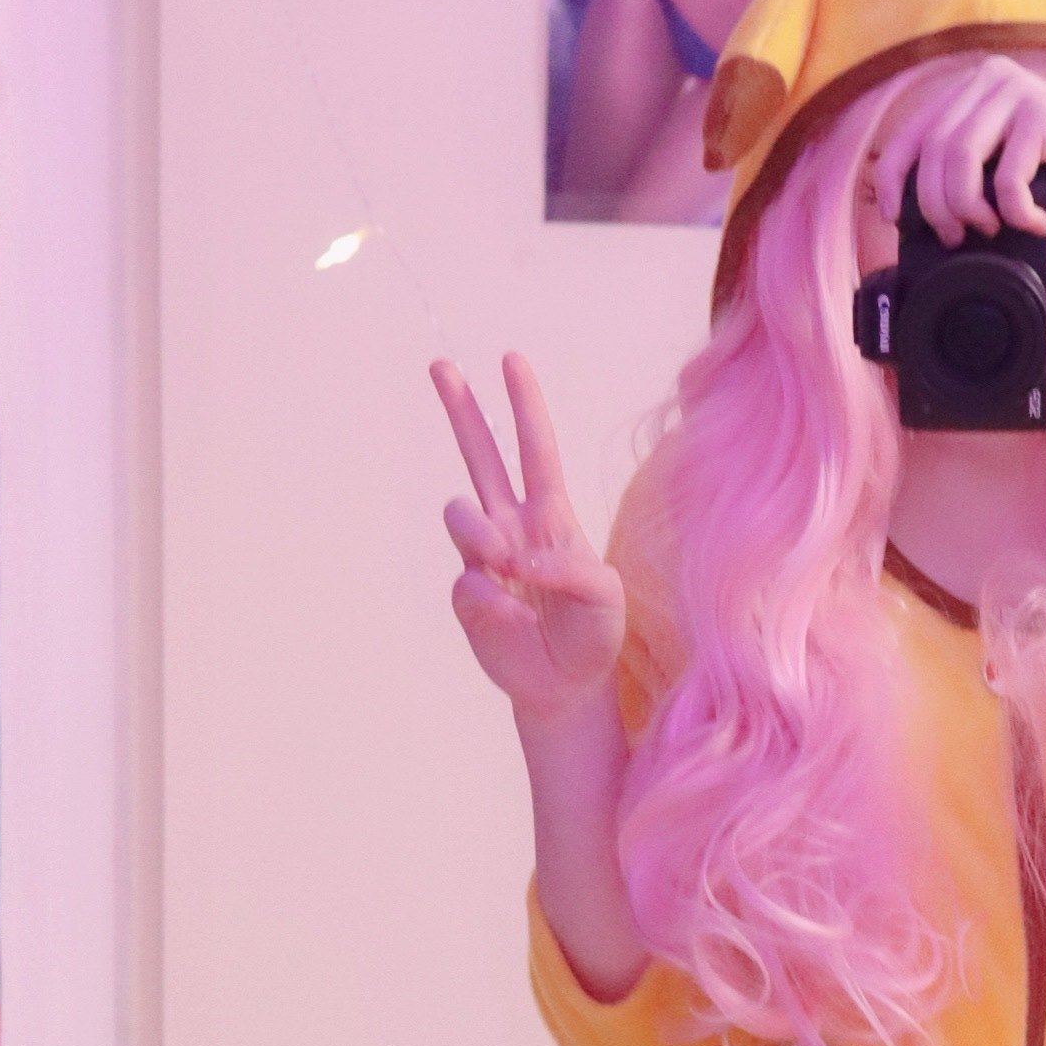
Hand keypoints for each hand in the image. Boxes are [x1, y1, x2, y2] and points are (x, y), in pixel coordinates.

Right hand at [432, 353, 625, 723]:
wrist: (567, 685)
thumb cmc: (594, 632)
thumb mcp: (605, 596)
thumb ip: (570, 568)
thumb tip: (516, 558)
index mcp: (550, 515)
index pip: (535, 450)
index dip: (525, 406)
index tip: (512, 360)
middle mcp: (512, 526)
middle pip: (479, 456)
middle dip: (461, 410)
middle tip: (440, 365)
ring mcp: (484, 559)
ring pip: (460, 513)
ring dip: (478, 531)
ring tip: (503, 560)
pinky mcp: (467, 596)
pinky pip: (468, 582)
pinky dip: (492, 602)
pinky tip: (513, 621)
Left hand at [864, 53, 1045, 250]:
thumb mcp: (1000, 175)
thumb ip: (961, 175)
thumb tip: (906, 210)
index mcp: (973, 88)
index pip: (911, 132)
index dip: (892, 178)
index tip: (894, 217)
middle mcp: (992, 77)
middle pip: (932, 149)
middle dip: (935, 205)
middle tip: (957, 237)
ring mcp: (1019, 89)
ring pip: (958, 157)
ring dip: (966, 208)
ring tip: (989, 229)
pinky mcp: (1045, 113)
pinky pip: (1005, 176)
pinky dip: (1014, 212)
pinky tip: (1034, 221)